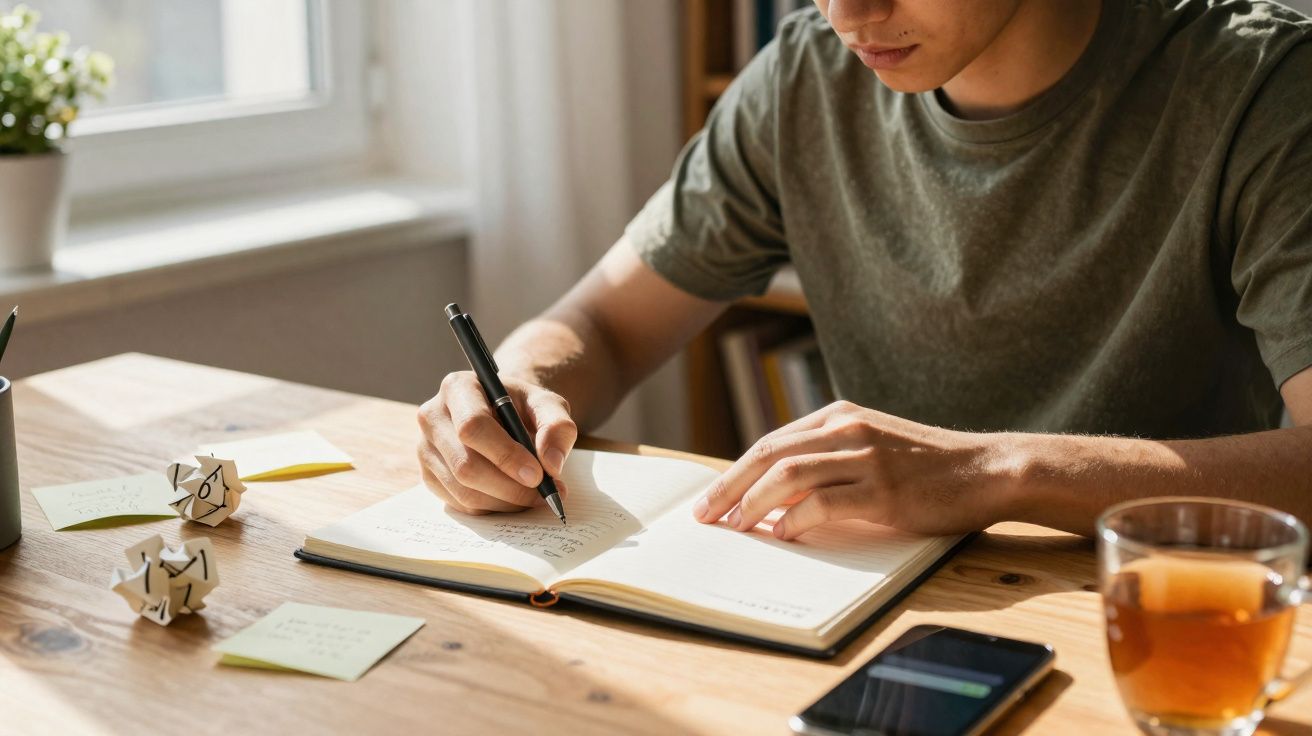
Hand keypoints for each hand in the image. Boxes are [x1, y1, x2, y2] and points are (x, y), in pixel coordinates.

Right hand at [417, 371, 576, 514]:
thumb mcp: (547, 405)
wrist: (503, 414)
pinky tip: (514, 497)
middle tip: (544, 494)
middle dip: (509, 486)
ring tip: (535, 496)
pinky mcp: (429, 476)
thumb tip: (551, 464)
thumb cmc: (523, 407)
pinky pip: (460, 504)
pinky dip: (493, 507)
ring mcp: (426, 449)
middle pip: (464, 464)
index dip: (505, 455)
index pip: (473, 426)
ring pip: (463, 490)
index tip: (537, 475)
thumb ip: (557, 427)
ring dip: (505, 501)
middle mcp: (432, 417)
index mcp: (458, 388)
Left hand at [692, 401, 1016, 538]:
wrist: (989, 470)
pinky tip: (784, 535)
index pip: (772, 441)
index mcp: (840, 416)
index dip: (736, 471)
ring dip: (753, 503)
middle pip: (768, 454)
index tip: (712, 497)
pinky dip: (795, 521)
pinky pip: (823, 504)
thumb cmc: (929, 466)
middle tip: (706, 515)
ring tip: (735, 527)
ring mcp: (866, 458)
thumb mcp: (873, 446)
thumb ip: (829, 460)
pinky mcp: (884, 491)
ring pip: (787, 475)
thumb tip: (777, 499)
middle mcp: (847, 429)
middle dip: (729, 486)